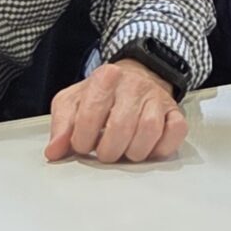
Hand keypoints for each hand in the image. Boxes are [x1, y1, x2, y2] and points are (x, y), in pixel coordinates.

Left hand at [47, 59, 188, 164]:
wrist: (136, 77)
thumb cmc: (102, 95)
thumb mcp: (73, 102)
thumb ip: (61, 126)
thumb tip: (55, 151)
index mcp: (105, 78)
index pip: (90, 114)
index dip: (83, 139)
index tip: (83, 145)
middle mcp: (133, 85)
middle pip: (121, 126)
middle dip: (109, 150)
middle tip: (105, 152)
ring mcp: (157, 97)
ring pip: (149, 130)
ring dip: (134, 151)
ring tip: (125, 151)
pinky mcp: (175, 111)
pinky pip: (175, 132)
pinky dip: (161, 147)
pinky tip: (148, 148)